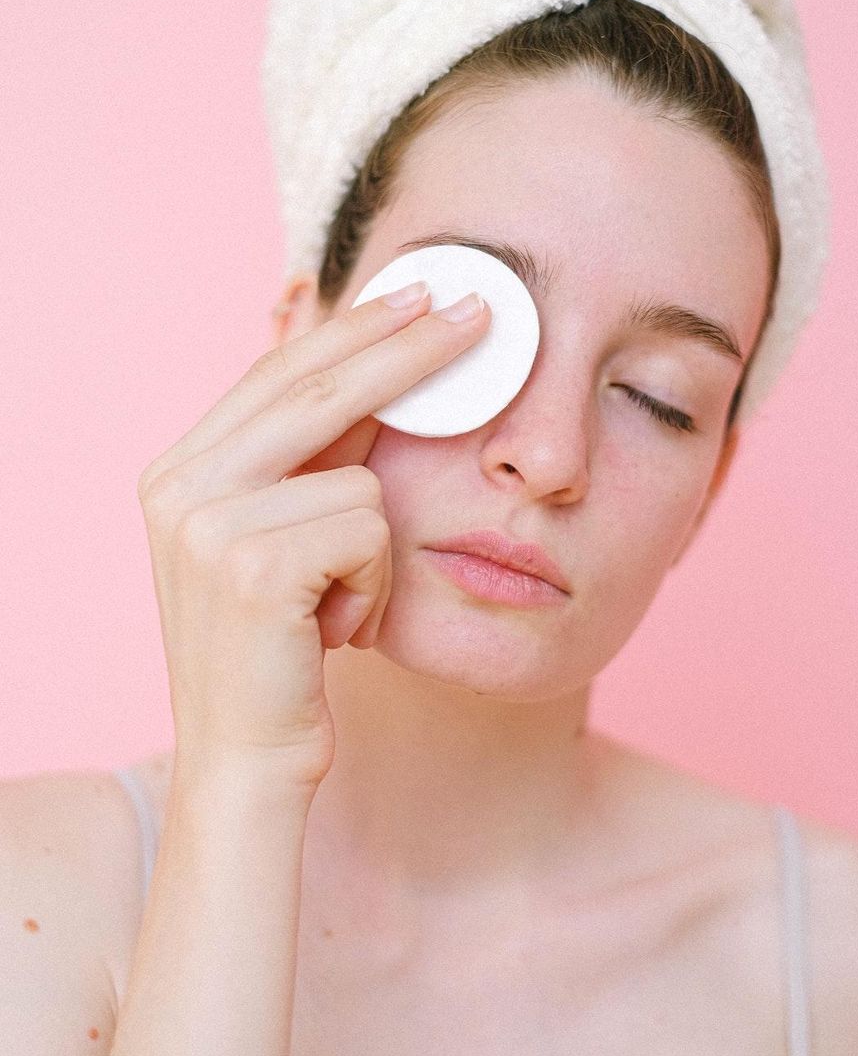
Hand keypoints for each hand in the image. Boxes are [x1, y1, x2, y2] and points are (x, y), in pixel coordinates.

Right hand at [136, 284, 488, 801]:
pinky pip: (370, 531)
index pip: (278, 373)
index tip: (416, 293)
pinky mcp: (255, 564)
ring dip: (376, 550)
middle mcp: (179, 487)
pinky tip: (336, 630)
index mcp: (179, 472)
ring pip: (360, 478)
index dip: (353, 329)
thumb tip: (361, 364)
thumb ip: (307, 457)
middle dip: (407, 346)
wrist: (246, 762)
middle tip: (480, 310)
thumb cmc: (279, 654)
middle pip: (316, 387)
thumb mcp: (279, 541)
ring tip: (339, 605)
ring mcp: (208, 523)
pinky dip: (376, 585)